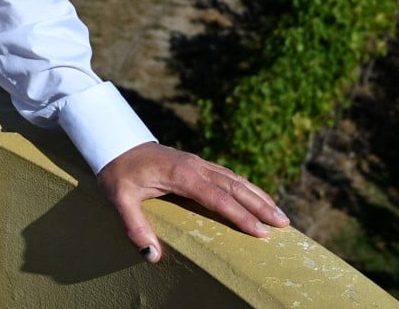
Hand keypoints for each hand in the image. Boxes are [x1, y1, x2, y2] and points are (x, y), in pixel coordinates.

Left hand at [97, 141, 289, 262]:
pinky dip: (246, 188)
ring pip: (235, 179)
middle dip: (261, 205)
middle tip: (284, 224)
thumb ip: (134, 227)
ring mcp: (197, 162)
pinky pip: (227, 176)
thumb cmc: (117, 171)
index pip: (218, 197)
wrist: (114, 142)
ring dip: (258, 196)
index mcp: (181, 174)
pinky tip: (256, 198)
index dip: (240, 215)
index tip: (261, 232)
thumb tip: (151, 255)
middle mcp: (195, 166)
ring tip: (280, 214)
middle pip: (235, 186)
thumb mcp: (119, 199)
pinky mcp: (196, 163)